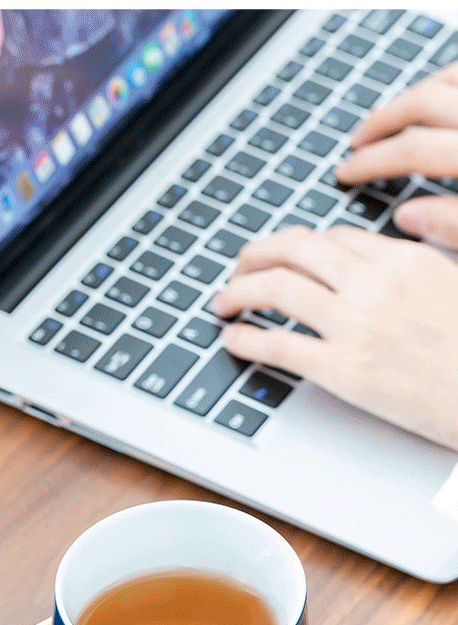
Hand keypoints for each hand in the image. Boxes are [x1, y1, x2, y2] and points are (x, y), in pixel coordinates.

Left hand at [210, 224, 457, 449]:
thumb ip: (434, 245)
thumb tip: (406, 220)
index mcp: (407, 260)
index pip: (334, 238)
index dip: (299, 245)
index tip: (284, 256)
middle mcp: (376, 285)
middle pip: (297, 251)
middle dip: (257, 254)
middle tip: (240, 266)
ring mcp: (357, 327)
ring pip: (278, 289)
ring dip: (239, 290)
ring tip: (224, 301)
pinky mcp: (343, 371)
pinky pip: (277, 344)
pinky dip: (245, 338)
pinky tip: (232, 339)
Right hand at [336, 63, 457, 246]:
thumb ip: (454, 225)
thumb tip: (407, 218)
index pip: (412, 150)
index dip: (372, 163)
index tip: (345, 174)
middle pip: (422, 104)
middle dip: (381, 123)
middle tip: (356, 143)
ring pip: (443, 81)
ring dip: (409, 97)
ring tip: (386, 117)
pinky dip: (440, 83)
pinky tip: (430, 99)